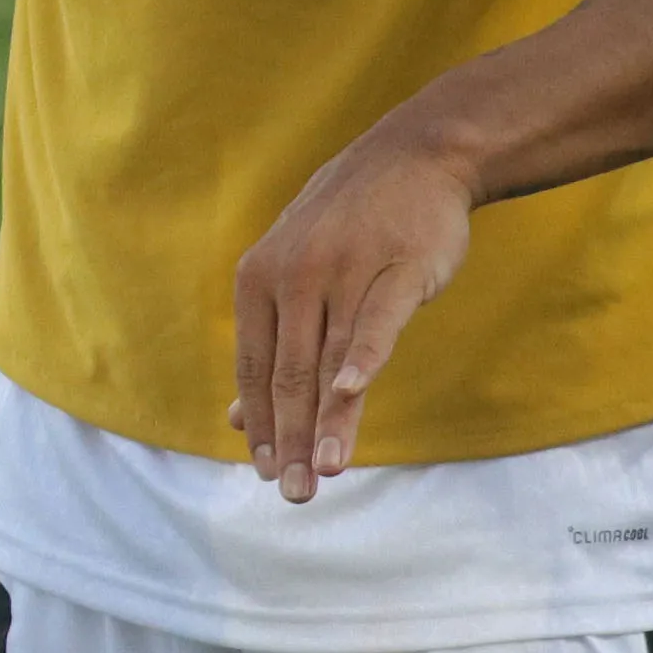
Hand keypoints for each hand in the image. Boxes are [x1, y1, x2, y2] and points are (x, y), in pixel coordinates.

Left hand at [230, 129, 478, 500]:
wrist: (414, 158)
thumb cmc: (351, 227)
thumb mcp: (293, 275)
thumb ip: (268, 346)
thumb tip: (238, 422)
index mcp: (259, 281)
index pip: (255, 369)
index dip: (264, 425)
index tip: (270, 475)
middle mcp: (293, 276)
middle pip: (288, 373)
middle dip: (292, 439)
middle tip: (295, 494)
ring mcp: (344, 270)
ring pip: (330, 358)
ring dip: (328, 419)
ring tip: (327, 471)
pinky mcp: (397, 267)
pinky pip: (376, 320)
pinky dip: (362, 357)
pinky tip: (352, 392)